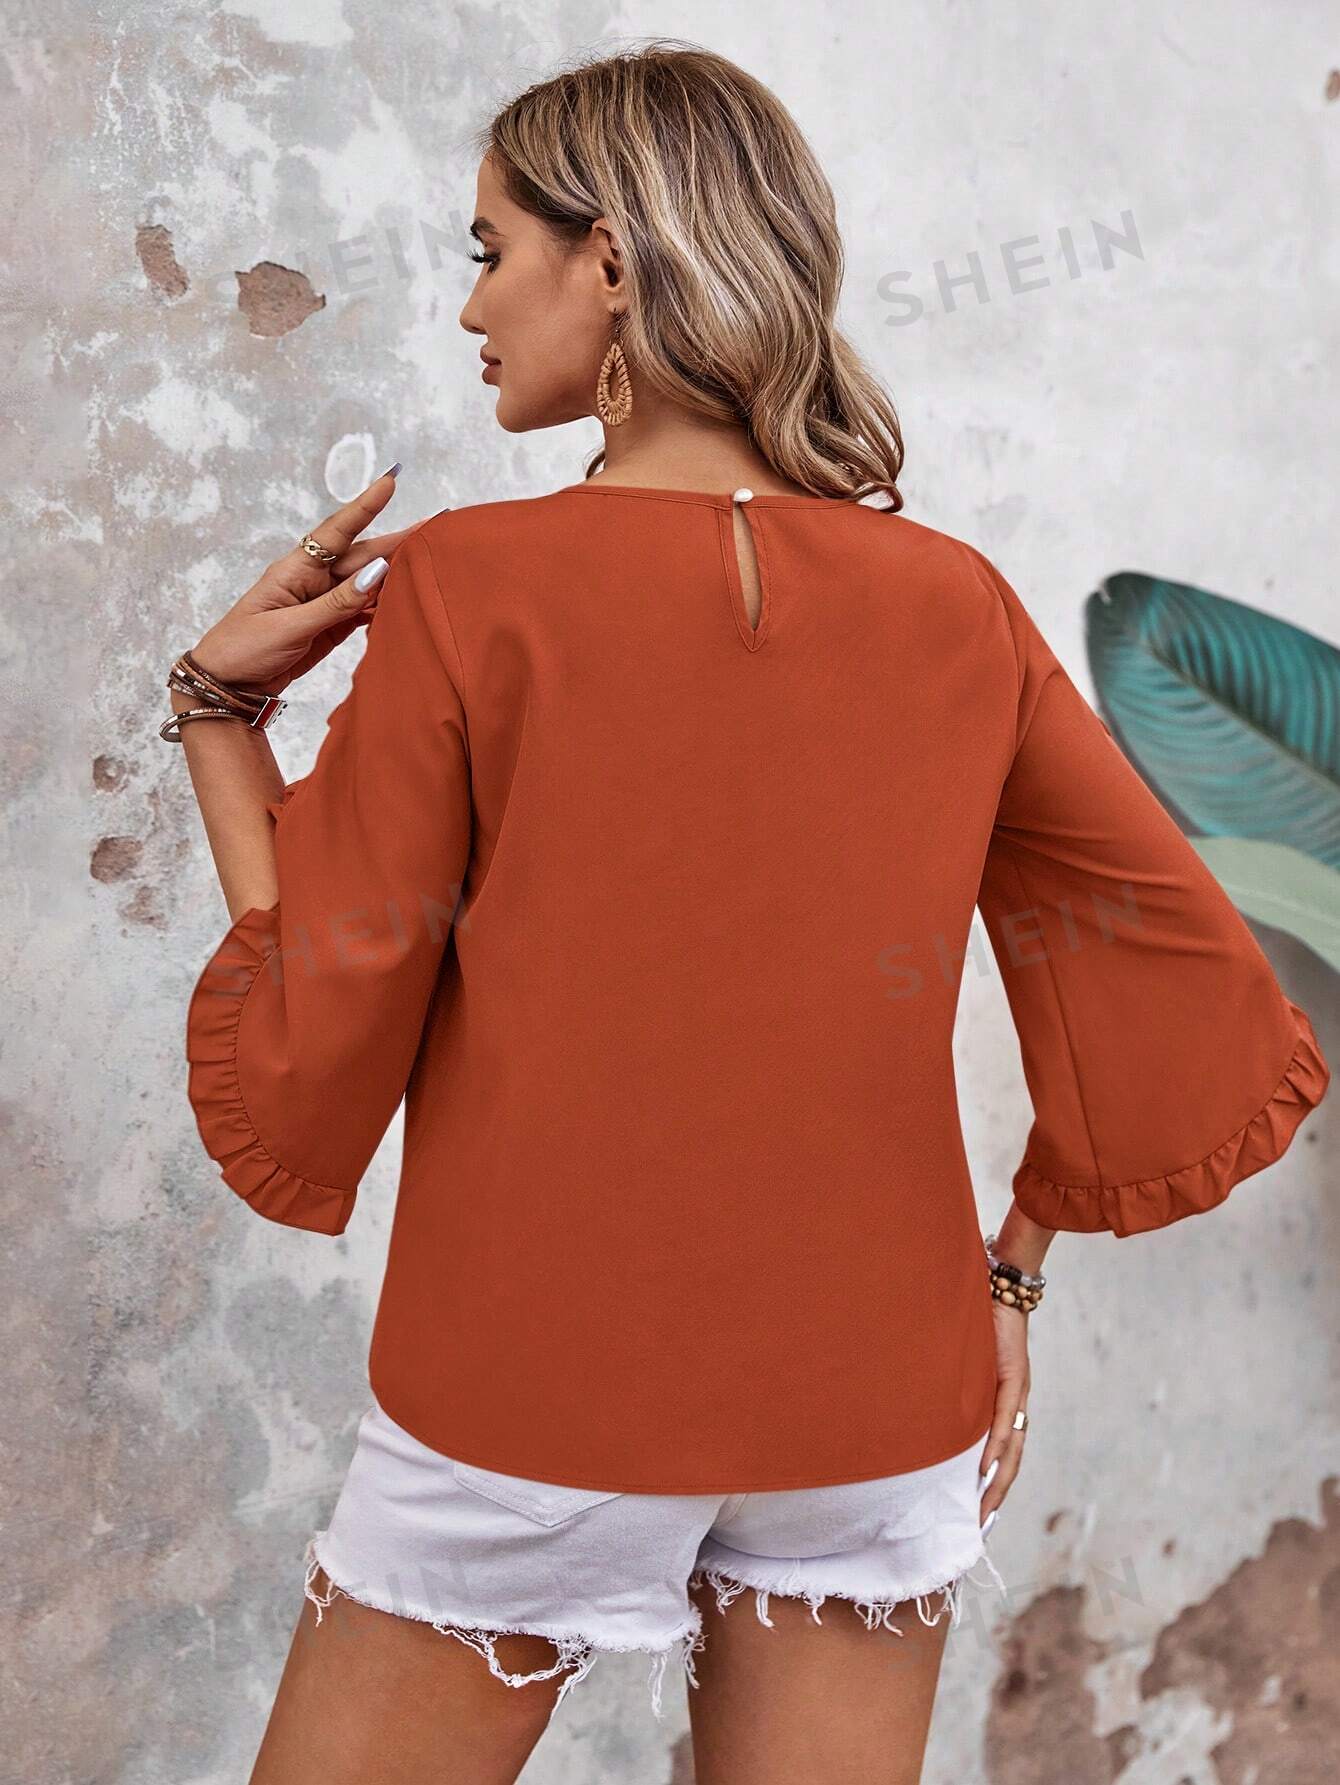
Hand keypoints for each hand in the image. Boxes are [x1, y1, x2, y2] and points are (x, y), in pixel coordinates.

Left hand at [185, 470, 420, 693]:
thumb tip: (376, 574)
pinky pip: (363, 610)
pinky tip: (406, 600)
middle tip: (434, 528)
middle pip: (362, 557)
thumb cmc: (244, 649)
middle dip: (397, 542)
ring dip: (396, 574)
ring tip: (430, 563)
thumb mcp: (290, 626)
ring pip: (366, 583)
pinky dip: (384, 606)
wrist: (227, 685)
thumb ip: (335, 603)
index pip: (337, 532)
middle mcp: (313, 581)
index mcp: (296, 570)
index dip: (365, 506)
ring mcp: (323, 603)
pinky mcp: (329, 627)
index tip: (390, 481)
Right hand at [977, 1298, 1029, 1530]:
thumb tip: (922, 1409)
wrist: (1004, 1286)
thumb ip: (954, 1386)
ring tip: (982, 1509)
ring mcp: (1017, 1392)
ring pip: (1012, 1448)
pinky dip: (997, 1443)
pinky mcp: (1013, 1375)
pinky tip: (987, 1465)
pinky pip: (1005, 1416)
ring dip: (997, 1482)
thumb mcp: (966, 1363)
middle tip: (976, 1529)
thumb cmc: (979, 1322)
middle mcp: (1016, 1406)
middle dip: (994, 1498)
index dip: (991, 1489)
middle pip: (1010, 1463)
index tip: (975, 1518)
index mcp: (1005, 1406)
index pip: (1002, 1457)